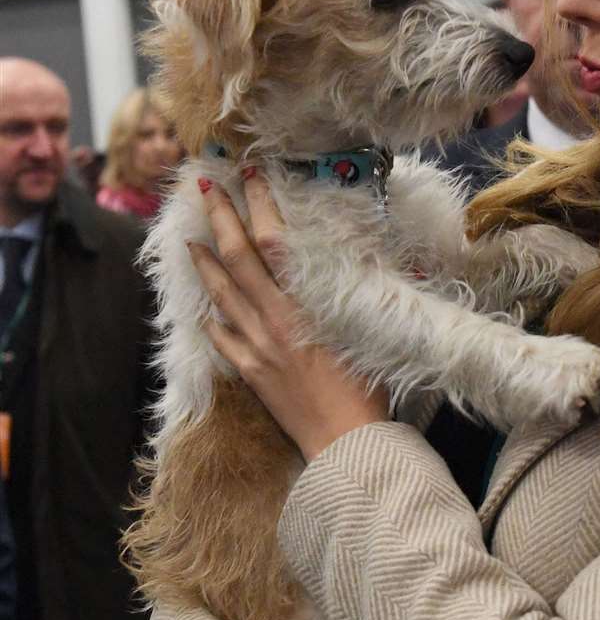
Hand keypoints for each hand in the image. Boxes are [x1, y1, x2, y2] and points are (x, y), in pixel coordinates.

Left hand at [190, 170, 389, 460]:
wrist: (346, 444)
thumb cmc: (369, 388)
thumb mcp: (377, 330)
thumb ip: (375, 293)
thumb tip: (388, 260)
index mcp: (306, 303)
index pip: (275, 242)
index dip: (261, 205)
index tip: (251, 175)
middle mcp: (274, 319)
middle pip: (238, 259)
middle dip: (221, 219)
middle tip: (205, 188)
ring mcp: (257, 346)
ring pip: (222, 295)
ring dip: (205, 264)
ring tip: (192, 239)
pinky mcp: (252, 373)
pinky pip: (223, 340)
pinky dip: (212, 320)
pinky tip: (206, 310)